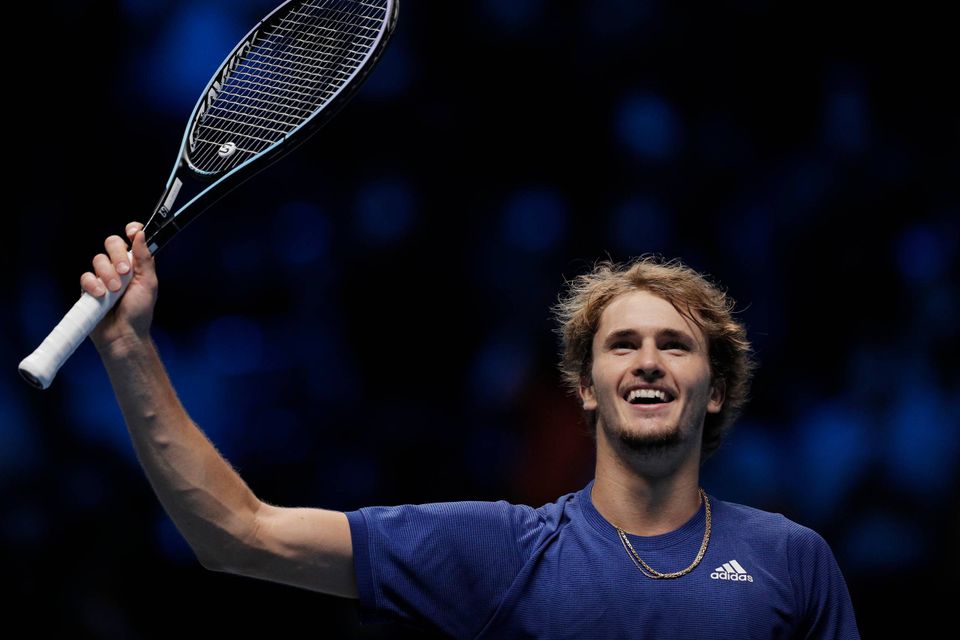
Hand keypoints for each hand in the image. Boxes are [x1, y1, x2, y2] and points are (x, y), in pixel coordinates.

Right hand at [81, 221, 157, 352]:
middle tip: (125, 272)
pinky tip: (100, 295)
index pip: (131, 239)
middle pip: (112, 243)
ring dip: (108, 274)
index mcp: (135, 264)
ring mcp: (102, 276)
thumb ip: (144, 259)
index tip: (132, 232)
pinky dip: (93, 284)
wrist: (124, 335)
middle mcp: (118, 267)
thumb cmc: (139, 312)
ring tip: (114, 291)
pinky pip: (86, 277)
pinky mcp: (88, 288)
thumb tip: (141, 234)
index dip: (132, 231)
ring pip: (99, 260)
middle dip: (118, 255)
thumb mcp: (148, 283)